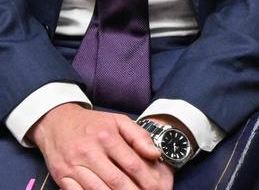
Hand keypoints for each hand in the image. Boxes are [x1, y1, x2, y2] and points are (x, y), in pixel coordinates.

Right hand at [30, 104, 171, 189]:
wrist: (56, 121)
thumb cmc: (92, 123)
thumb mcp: (118, 121)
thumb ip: (139, 137)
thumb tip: (155, 154)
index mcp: (107, 137)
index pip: (132, 164)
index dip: (147, 179)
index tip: (157, 188)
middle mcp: (89, 152)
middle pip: (116, 180)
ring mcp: (73, 166)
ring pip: (97, 189)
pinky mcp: (61, 175)